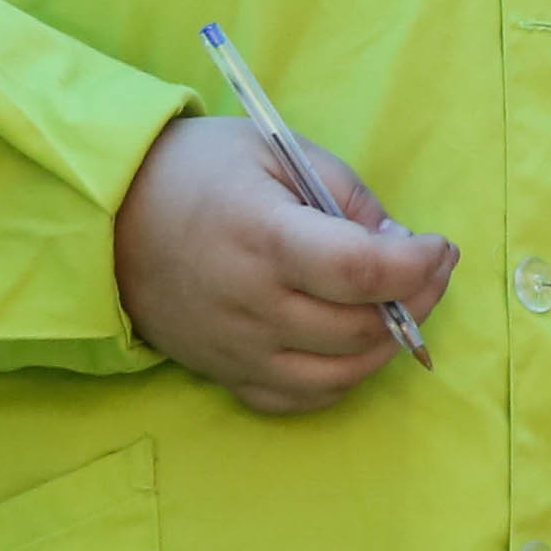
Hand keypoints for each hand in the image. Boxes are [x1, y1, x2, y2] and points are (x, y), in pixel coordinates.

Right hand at [112, 113, 454, 415]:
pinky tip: (354, 345)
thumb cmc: (199, 173)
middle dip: (418, 300)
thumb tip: (401, 247)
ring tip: (401, 306)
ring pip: (339, 373)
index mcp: (265, 238)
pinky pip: (299, 398)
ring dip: (388, 344)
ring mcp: (237, 349)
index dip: (416, 266)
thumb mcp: (277, 152)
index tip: (440, 246)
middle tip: (433, 269)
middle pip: (359, 327)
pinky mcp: (225, 373)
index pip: (360, 271)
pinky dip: (341, 379)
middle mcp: (252, 304)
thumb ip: (346, 196)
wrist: (109, 218)